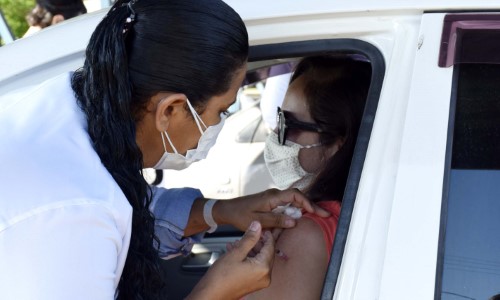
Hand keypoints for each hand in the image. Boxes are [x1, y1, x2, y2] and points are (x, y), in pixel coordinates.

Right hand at [187, 221, 274, 299]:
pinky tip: (236, 252)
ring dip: (251, 250)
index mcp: (263, 268)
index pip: (270, 247)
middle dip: (257, 243)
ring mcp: (259, 282)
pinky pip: (255, 268)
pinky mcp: (253, 284)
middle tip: (249, 233)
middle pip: (266, 254)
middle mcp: (265, 277)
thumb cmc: (220, 277)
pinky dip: (248, 259)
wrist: (211, 294)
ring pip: (259, 260)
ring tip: (239, 242)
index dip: (266, 235)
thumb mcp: (236, 253)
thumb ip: (249, 239)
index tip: (262, 228)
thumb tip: (257, 226)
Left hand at [213, 188, 329, 230]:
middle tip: (325, 214)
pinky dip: (297, 208)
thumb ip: (276, 221)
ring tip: (318, 215)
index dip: (307, 202)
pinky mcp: (272, 202)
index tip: (314, 212)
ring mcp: (273, 198)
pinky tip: (303, 215)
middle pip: (298, 196)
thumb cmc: (240, 215)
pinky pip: (288, 203)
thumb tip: (294, 221)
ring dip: (306, 207)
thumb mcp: (257, 221)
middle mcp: (274, 195)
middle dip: (312, 205)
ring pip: (294, 200)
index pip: (294, 195)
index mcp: (272, 197)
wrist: (228, 210)